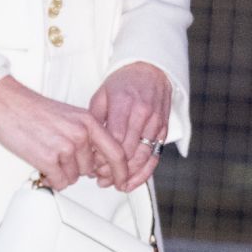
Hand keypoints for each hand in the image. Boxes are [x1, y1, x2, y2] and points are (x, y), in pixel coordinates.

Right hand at [0, 75, 129, 191]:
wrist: (6, 102)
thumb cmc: (32, 109)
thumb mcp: (68, 116)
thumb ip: (86, 135)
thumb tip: (95, 160)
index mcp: (88, 121)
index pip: (116, 152)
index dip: (121, 172)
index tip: (121, 182)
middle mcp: (80, 133)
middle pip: (91, 169)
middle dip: (76, 168)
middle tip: (59, 154)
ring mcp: (65, 146)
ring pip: (74, 177)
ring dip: (61, 172)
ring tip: (47, 152)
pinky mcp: (48, 158)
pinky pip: (59, 182)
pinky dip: (51, 178)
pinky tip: (42, 162)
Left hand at [88, 62, 171, 191]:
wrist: (151, 69)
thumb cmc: (124, 81)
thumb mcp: (103, 93)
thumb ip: (95, 117)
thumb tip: (87, 143)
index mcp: (124, 103)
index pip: (114, 138)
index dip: (102, 156)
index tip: (92, 164)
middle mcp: (142, 113)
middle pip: (128, 151)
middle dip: (112, 169)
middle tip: (100, 177)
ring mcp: (155, 122)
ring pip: (143, 158)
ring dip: (128, 175)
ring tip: (114, 183)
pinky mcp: (163, 130)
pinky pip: (155, 157)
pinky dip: (144, 173)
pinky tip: (133, 181)